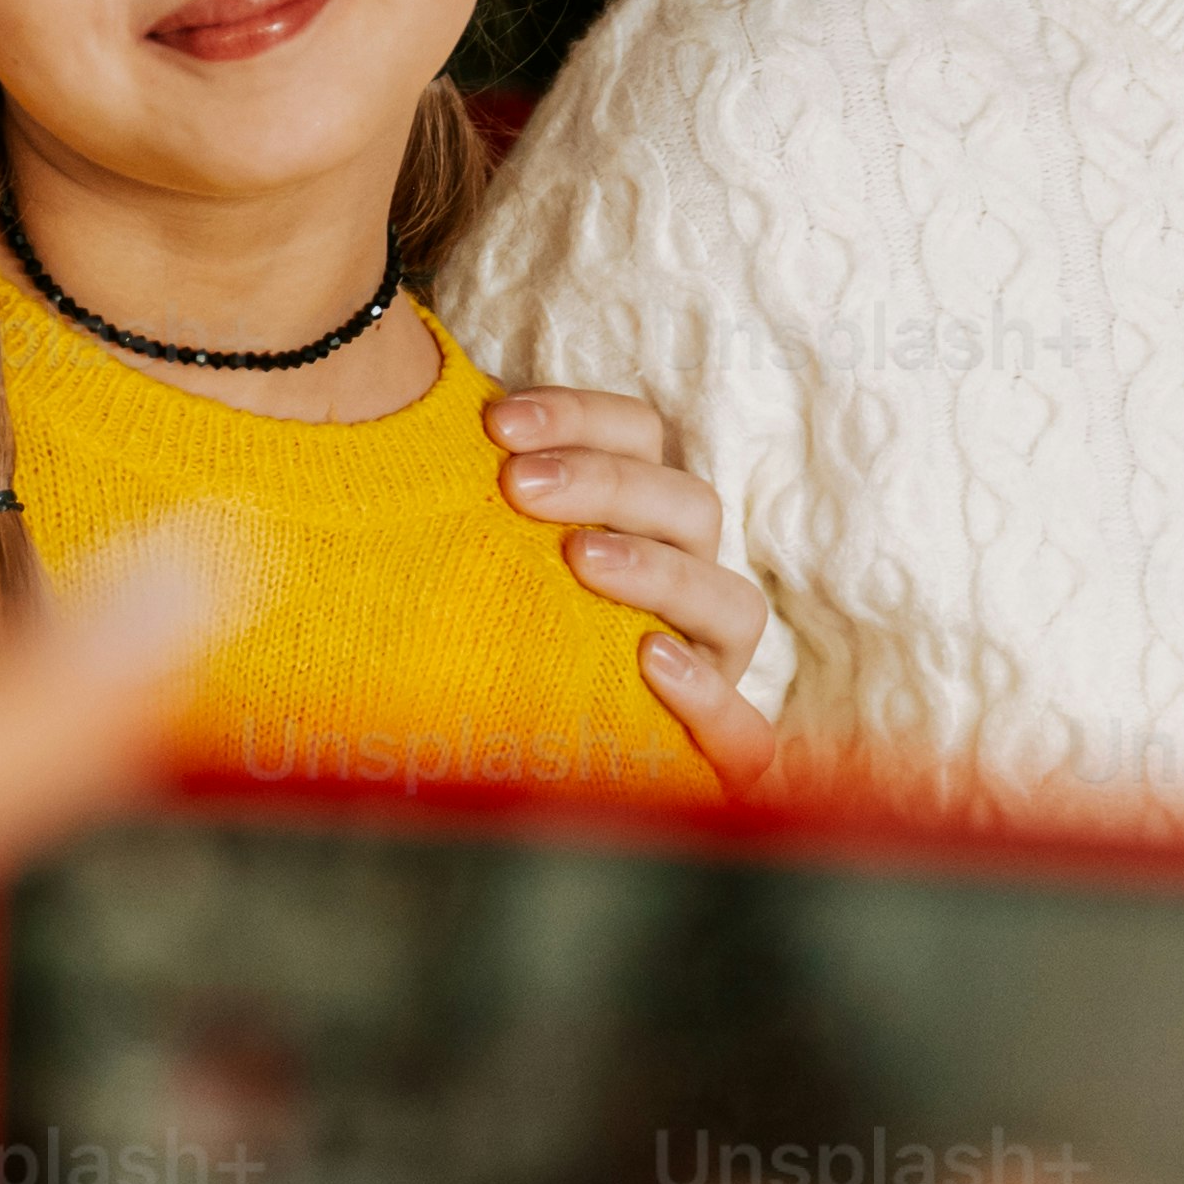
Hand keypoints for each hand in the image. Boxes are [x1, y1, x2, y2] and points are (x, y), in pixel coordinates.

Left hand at [476, 384, 780, 759]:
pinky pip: (746, 731)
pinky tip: (651, 663)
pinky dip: (707, 695)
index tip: (497, 423)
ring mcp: (712, 666)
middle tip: (518, 486)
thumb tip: (437, 434)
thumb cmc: (473, 644)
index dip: (579, 417)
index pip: (641, 437)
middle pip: (690, 506)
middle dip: (605, 484)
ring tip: (580, 561)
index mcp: (642, 521)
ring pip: (733, 604)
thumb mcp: (472, 567)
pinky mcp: (718, 751)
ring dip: (659, 571)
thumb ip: (472, 505)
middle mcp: (689, 585)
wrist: (490, 766)